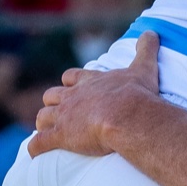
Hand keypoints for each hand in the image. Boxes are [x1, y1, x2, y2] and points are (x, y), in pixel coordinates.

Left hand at [30, 30, 162, 156]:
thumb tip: (151, 32)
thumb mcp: (143, 68)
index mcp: (89, 82)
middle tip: (60, 112)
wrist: (127, 115)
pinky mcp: (60, 137)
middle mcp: (72, 97)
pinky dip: (35, 147)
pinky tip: (35, 153)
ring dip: (43, 124)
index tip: (72, 88)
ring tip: (46, 131)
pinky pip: (40, 143)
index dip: (70, 83)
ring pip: (42, 117)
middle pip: (52, 96)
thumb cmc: (136, 94)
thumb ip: (146, 50)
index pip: (71, 77)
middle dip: (53, 103)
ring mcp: (64, 117)